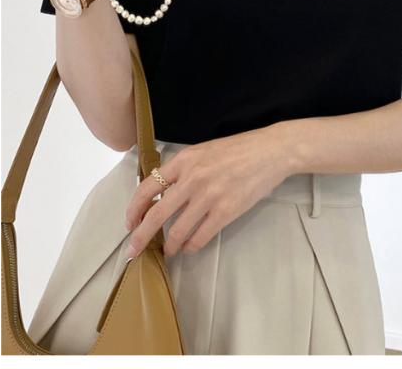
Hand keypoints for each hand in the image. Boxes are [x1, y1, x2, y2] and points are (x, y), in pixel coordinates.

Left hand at [124, 123, 296, 257]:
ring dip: (170, 245)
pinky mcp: (226, 210)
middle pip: (156, 215)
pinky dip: (192, 246)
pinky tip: (190, 247)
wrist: (271, 151)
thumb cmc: (239, 149)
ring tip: (169, 250)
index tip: (130, 223)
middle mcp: (192, 178)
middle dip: (141, 236)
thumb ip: (184, 169)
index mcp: (184, 160)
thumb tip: (164, 193)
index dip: (134, 209)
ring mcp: (209, 196)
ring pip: (177, 231)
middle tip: (133, 250)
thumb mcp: (204, 151)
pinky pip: (201, 236)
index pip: (147, 187)